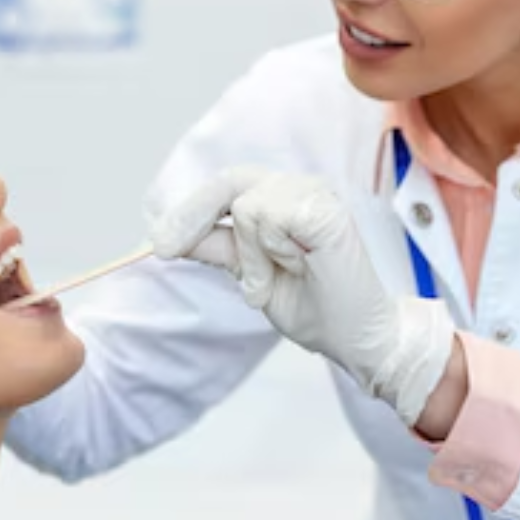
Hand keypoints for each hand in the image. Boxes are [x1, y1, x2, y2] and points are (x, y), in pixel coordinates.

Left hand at [150, 166, 455, 424]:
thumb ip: (221, 250)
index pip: (229, 187)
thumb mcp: (253, 276)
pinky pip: (271, 217)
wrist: (359, 337)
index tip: (161, 243)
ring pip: (248, 205)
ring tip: (280, 277)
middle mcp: (302, 190)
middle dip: (194, 215)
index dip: (191, 210)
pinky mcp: (326, 209)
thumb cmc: (316, 307)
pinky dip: (273, 251)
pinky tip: (298, 266)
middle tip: (166, 248)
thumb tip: (171, 237)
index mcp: (287, 200)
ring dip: (252, 254)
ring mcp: (317, 195)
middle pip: (231, 182)